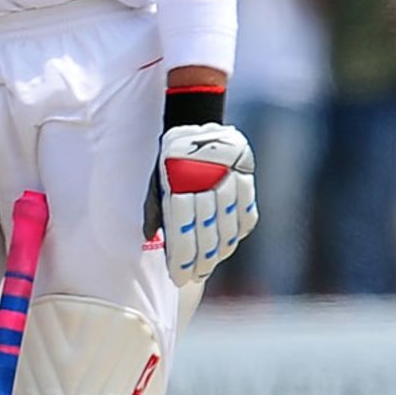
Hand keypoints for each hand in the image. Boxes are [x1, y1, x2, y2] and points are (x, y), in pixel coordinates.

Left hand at [143, 124, 257, 286]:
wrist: (194, 117)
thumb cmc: (168, 155)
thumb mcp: (155, 176)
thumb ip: (154, 206)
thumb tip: (149, 238)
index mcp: (177, 177)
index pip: (181, 226)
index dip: (181, 255)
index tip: (179, 276)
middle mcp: (203, 177)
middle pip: (205, 229)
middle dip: (199, 259)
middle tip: (195, 277)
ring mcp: (227, 175)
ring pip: (227, 222)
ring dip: (219, 250)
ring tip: (209, 267)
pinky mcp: (245, 172)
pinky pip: (246, 209)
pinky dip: (238, 230)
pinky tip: (229, 245)